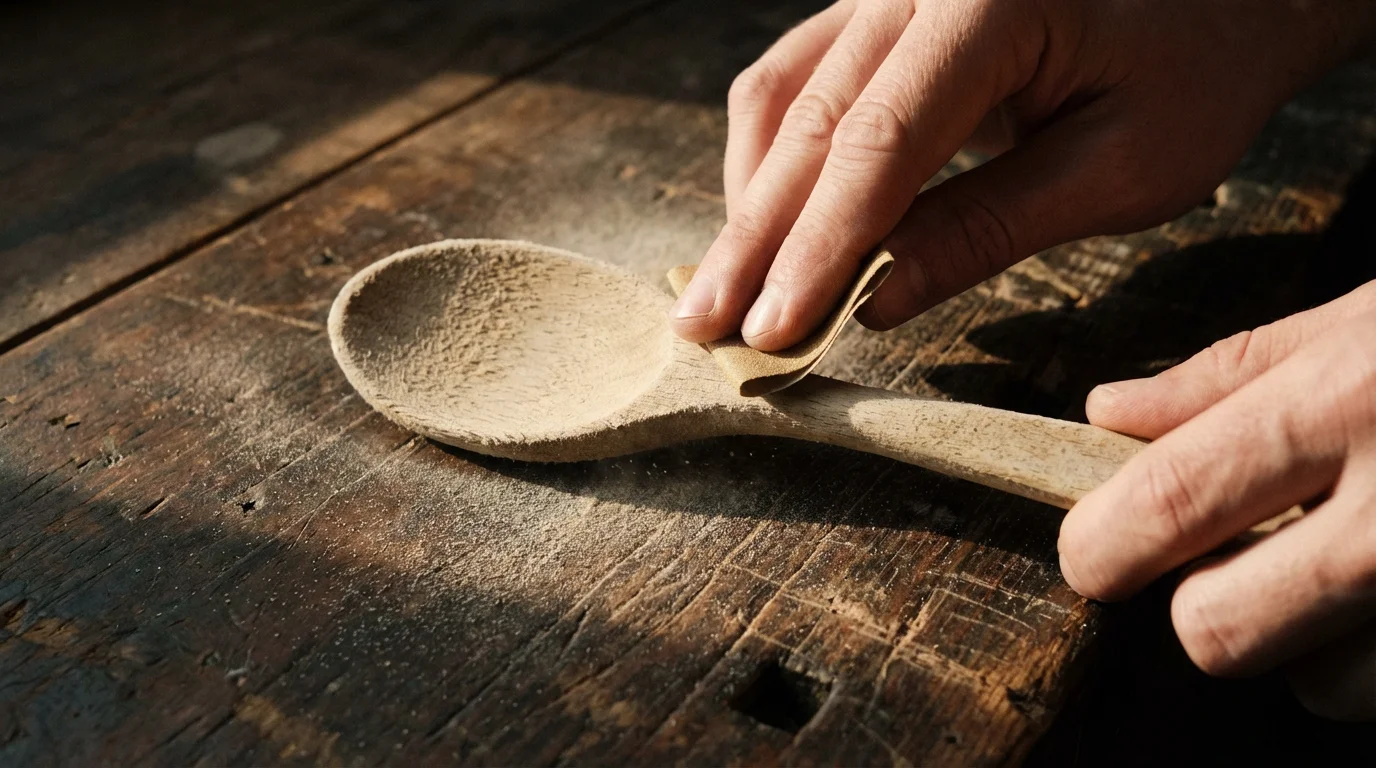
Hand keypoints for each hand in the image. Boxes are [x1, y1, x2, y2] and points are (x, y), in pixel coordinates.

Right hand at [669, 0, 1375, 348]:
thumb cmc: (1196, 69)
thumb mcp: (1123, 164)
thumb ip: (989, 226)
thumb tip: (874, 300)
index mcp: (991, 3)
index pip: (878, 143)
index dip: (819, 247)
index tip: (775, 330)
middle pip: (808, 123)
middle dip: (756, 240)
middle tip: (708, 329)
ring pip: (780, 97)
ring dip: (751, 204)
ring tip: (722, 295)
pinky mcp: (877, 12)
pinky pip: (796, 81)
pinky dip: (773, 163)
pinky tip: (762, 228)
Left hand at [1059, 281, 1375, 717]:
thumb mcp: (1374, 312)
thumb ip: (1231, 372)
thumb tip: (1107, 413)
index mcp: (1352, 401)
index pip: (1172, 501)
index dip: (1102, 542)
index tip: (1093, 551)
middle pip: (1219, 632)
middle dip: (1205, 604)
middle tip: (1242, 555)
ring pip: (1321, 687)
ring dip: (1315, 640)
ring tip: (1364, 562)